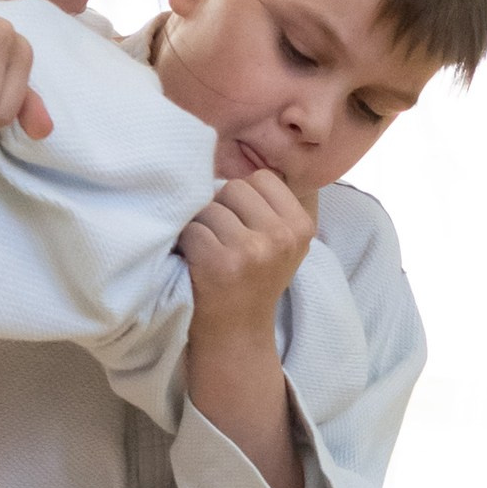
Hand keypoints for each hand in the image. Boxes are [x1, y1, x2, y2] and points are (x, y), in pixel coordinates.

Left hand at [178, 169, 315, 344]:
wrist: (238, 337)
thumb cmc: (252, 283)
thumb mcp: (280, 243)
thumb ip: (270, 205)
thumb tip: (232, 150)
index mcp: (301, 226)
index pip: (261, 178)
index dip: (241, 198)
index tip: (241, 225)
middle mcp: (282, 236)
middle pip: (233, 188)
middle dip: (220, 209)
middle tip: (222, 242)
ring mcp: (253, 250)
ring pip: (209, 207)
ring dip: (200, 227)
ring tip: (208, 253)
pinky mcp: (222, 263)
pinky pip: (191, 229)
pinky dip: (185, 244)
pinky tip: (195, 263)